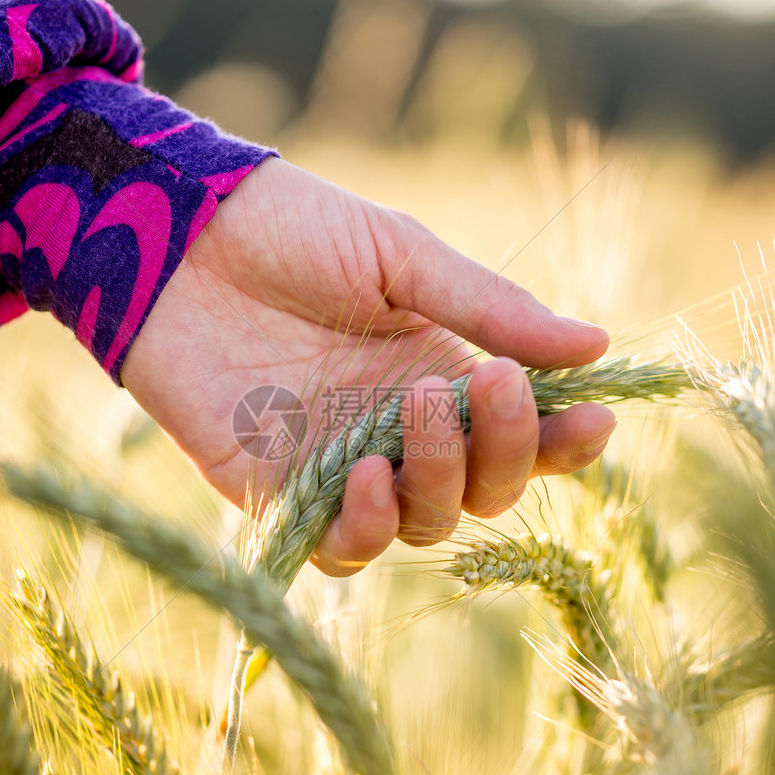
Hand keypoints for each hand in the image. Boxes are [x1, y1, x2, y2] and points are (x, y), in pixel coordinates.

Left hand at [120, 158, 615, 575]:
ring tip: (416, 410)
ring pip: (421, 523)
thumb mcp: (401, 255)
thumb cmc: (291, 228)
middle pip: (484, 489)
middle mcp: (398, 430)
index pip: (521, 434)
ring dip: (438, 483)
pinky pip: (339, 546)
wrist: (178, 232)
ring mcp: (341, 465)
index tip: (594, 419)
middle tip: (488, 385)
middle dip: (505, 451)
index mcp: (440, 371)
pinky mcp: (277, 490)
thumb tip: (596, 346)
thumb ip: (489, 308)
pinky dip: (365, 527)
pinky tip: (362, 474)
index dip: (563, 441)